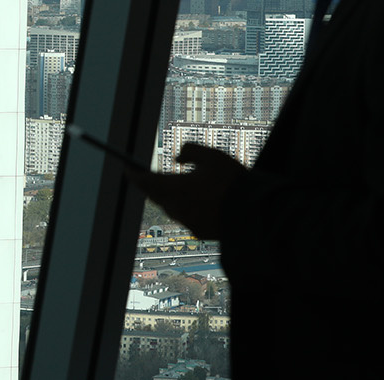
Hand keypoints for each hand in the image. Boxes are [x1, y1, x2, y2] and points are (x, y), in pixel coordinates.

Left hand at [125, 143, 246, 240]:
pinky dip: (186, 208)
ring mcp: (188, 222)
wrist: (256, 214)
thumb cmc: (233, 182)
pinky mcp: (199, 232)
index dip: (135, 175)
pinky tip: (196, 202)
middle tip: (148, 177)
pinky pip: (185, 218)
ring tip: (176, 187)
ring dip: (170, 197)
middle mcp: (178, 208)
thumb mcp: (213, 156)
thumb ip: (190, 151)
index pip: (147, 182)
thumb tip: (177, 159)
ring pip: (171, 208)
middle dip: (152, 186)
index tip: (128, 170)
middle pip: (156, 196)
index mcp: (177, 188)